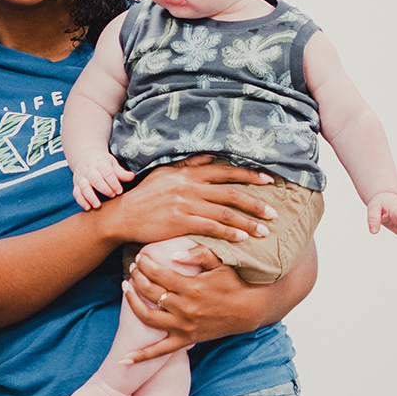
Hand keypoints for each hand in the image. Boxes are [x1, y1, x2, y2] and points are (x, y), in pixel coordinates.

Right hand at [71, 150, 134, 209]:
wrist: (86, 157)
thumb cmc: (102, 162)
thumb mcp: (112, 164)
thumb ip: (121, 172)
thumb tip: (132, 177)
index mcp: (99, 163)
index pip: (107, 172)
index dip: (113, 182)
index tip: (119, 190)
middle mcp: (89, 170)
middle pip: (95, 179)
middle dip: (104, 189)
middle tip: (112, 195)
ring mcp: (81, 177)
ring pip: (84, 187)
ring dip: (90, 197)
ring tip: (98, 205)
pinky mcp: (76, 184)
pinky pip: (76, 193)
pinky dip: (81, 201)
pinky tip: (88, 207)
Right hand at [106, 156, 274, 244]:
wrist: (123, 215)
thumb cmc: (144, 195)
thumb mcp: (165, 173)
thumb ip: (188, 164)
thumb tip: (210, 156)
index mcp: (188, 173)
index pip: (225, 171)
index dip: (249, 175)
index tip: (268, 181)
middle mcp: (190, 186)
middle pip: (231, 193)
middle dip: (255, 203)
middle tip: (274, 213)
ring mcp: (186, 205)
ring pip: (225, 213)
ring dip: (248, 222)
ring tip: (264, 231)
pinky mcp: (181, 222)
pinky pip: (212, 228)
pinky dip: (230, 234)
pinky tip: (243, 239)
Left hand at [120, 244, 263, 361]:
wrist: (251, 310)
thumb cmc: (234, 283)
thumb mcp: (220, 263)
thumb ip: (198, 254)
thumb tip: (172, 254)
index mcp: (192, 288)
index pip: (158, 274)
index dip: (145, 264)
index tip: (140, 257)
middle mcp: (185, 309)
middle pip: (150, 292)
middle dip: (137, 277)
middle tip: (133, 268)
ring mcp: (184, 326)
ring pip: (147, 317)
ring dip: (132, 302)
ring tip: (126, 288)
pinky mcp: (186, 339)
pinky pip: (160, 351)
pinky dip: (142, 356)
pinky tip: (125, 359)